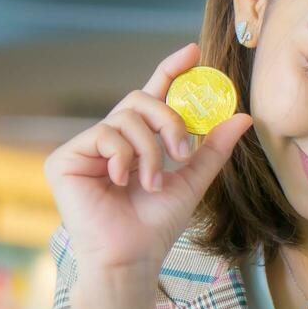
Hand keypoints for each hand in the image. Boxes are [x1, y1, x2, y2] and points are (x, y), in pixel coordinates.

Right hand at [43, 42, 251, 274]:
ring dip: (150, 151)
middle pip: (141, 99)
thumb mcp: (193, 180)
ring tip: (152, 183)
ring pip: (126, 118)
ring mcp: (86, 148)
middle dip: (168, 120)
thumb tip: (242, 116)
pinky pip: (104, 134)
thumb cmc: (157, 225)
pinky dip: (124, 156)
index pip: (153, 96)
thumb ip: (213, 148)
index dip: (170, 71)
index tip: (193, 52)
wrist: (132, 257)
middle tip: (182, 151)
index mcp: (138, 142)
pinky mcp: (65, 159)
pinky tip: (124, 181)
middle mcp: (110, 139)